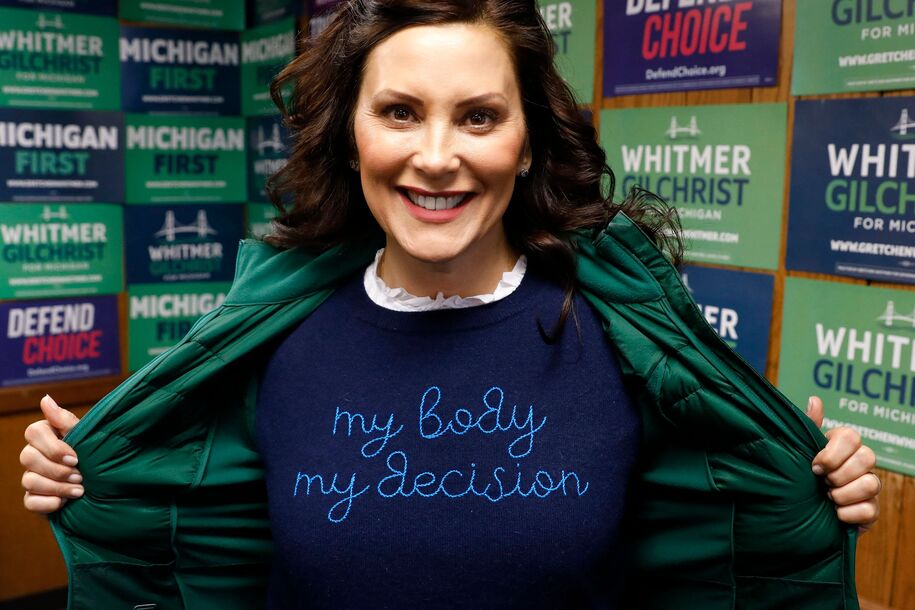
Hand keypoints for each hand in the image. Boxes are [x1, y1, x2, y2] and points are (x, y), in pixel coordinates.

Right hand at [20, 395, 82, 513]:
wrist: (104, 483)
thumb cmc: (93, 453)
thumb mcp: (85, 436)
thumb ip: (65, 420)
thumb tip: (45, 398)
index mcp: (45, 435)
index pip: (33, 432)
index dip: (53, 448)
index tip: (75, 458)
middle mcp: (33, 455)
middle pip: (27, 457)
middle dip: (56, 470)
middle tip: (80, 475)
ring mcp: (31, 477)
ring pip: (29, 481)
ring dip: (58, 487)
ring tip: (80, 490)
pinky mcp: (34, 498)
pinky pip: (30, 502)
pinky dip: (49, 503)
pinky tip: (66, 502)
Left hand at [805, 396, 879, 531]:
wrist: (799, 513)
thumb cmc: (801, 477)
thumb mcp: (800, 451)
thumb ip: (809, 426)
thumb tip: (814, 399)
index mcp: (843, 446)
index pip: (851, 436)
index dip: (833, 453)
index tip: (814, 466)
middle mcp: (860, 464)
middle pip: (868, 457)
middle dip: (839, 473)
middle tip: (822, 482)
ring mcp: (868, 487)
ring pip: (872, 483)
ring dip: (843, 494)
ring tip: (828, 497)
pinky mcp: (870, 511)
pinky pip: (869, 510)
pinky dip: (848, 514)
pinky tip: (835, 513)